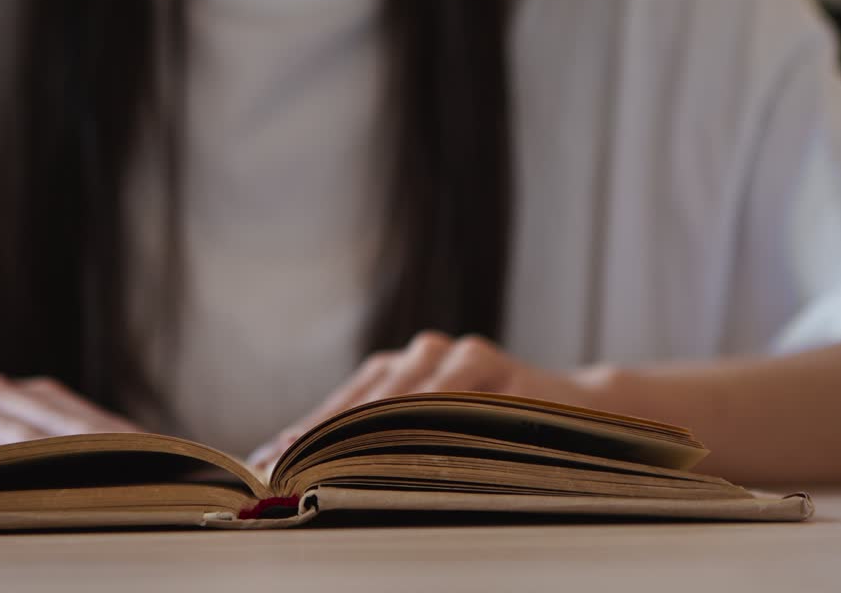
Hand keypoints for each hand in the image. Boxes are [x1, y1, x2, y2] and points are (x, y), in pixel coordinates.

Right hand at [0, 372, 141, 470]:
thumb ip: (47, 449)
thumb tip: (118, 480)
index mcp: (25, 397)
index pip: (91, 420)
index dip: (132, 441)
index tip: (173, 463)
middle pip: (64, 425)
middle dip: (110, 448)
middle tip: (151, 473)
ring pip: (16, 435)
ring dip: (60, 455)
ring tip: (101, 476)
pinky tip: (12, 483)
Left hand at [247, 331, 602, 470]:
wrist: (578, 412)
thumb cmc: (496, 437)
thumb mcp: (437, 444)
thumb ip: (386, 454)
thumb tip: (312, 484)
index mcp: (395, 373)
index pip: (335, 411)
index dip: (298, 442)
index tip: (262, 474)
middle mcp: (419, 356)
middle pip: (356, 405)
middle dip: (318, 443)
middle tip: (285, 476)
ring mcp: (454, 355)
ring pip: (395, 400)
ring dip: (358, 435)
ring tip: (325, 466)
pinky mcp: (489, 363)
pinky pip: (446, 395)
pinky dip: (418, 423)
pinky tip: (396, 449)